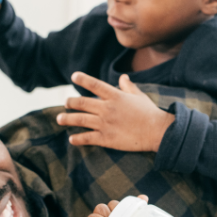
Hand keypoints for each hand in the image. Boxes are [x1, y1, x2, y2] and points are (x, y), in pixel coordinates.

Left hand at [57, 72, 175, 151]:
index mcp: (115, 96)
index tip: (73, 76)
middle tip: (65, 103)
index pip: (94, 84)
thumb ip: (128, 87)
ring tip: (59, 119)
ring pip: (80, 120)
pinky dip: (78, 139)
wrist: (157, 131)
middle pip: (82, 103)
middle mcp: (107, 108)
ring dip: (67, 119)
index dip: (82, 79)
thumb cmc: (149, 113)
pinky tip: (71, 139)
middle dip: (70, 103)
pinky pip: (88, 138)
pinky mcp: (107, 138)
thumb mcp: (139, 96)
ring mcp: (105, 123)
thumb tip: (122, 77)